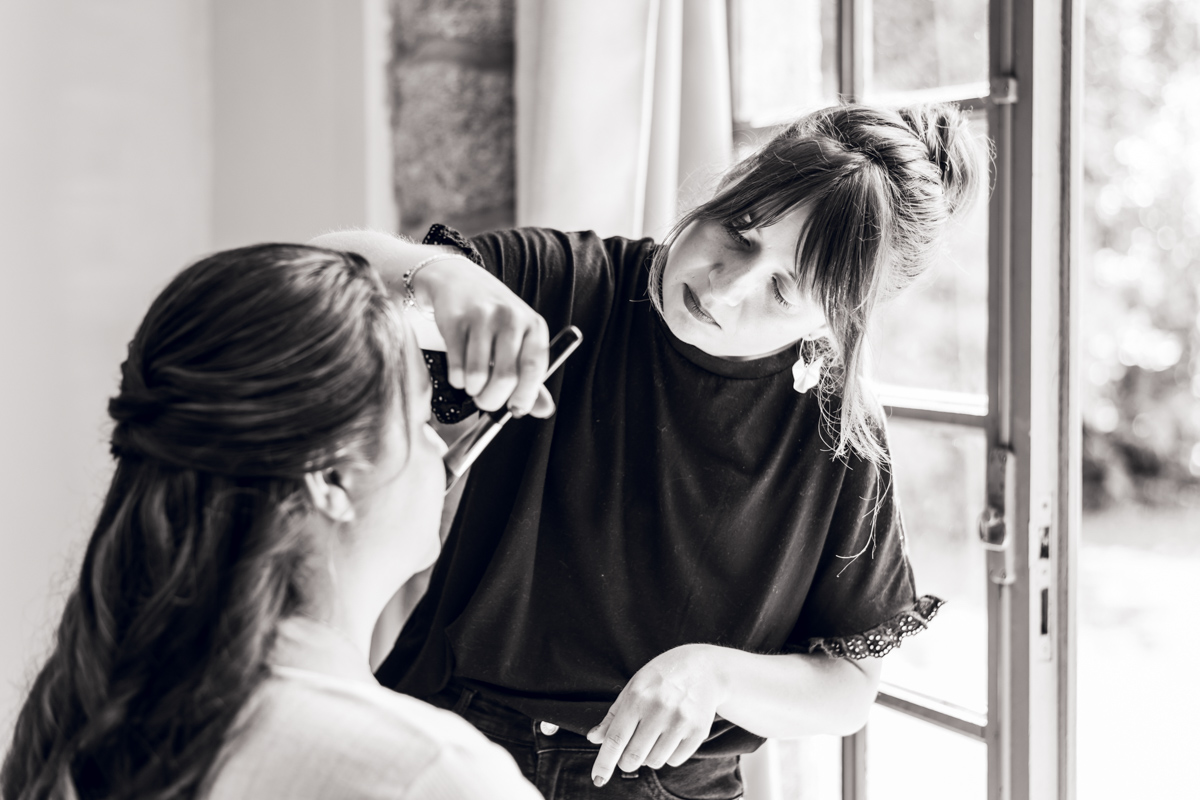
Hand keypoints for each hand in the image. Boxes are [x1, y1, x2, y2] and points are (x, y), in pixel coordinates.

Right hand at [417, 257, 553, 417]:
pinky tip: (459, 372)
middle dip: (493, 400)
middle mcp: (511, 318)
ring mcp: (482, 317)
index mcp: (534, 326)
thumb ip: (531, 377)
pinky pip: (456, 367)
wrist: (458, 280)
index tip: (515, 410)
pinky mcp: (455, 320)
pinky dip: (457, 379)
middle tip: (486, 401)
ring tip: (473, 384)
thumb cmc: (494, 319)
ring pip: (478, 376)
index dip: (525, 396)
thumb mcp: (520, 340)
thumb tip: (545, 410)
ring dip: (473, 390)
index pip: (534, 369)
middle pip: (505, 378)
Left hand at [586, 644, 727, 786]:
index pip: (616, 738)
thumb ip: (613, 715)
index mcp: (637, 696)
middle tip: (628, 753)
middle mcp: (659, 708)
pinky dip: (668, 755)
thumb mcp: (633, 687)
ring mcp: (680, 720)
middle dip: (626, 762)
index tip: (597, 778)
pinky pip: (674, 760)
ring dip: (648, 757)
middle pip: (633, 757)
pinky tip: (671, 736)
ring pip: (654, 761)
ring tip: (654, 736)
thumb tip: (594, 738)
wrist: (703, 668)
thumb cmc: (661, 678)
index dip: (604, 762)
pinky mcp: (698, 730)